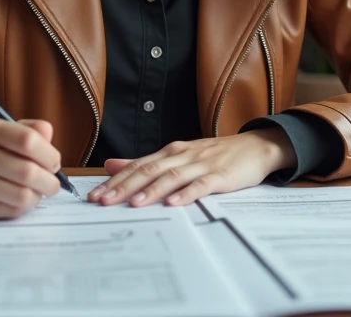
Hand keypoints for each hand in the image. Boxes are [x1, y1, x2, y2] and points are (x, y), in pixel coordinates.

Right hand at [0, 116, 61, 218]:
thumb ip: (28, 130)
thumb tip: (49, 135)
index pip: (27, 140)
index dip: (49, 154)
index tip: (54, 162)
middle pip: (27, 172)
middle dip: (50, 181)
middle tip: (53, 183)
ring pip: (21, 195)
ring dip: (37, 196)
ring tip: (36, 191)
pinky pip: (9, 210)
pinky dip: (22, 206)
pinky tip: (19, 199)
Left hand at [87, 128, 295, 207]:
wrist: (255, 146)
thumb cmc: (215, 155)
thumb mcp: (178, 155)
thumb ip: (145, 162)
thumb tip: (111, 166)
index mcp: (170, 152)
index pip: (137, 166)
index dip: (115, 180)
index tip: (95, 194)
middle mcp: (182, 155)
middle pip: (148, 170)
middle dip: (124, 186)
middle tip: (103, 201)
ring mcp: (201, 164)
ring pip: (171, 177)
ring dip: (151, 190)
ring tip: (133, 203)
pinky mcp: (220, 175)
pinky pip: (201, 185)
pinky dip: (186, 194)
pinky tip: (174, 203)